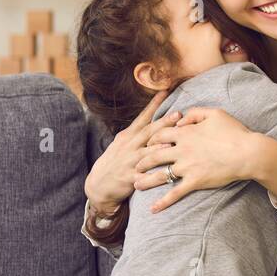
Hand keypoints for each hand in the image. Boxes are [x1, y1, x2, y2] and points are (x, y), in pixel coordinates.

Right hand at [84, 90, 183, 211]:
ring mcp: (128, 162)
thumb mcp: (122, 143)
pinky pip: (143, 176)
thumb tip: (155, 120)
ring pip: (146, 153)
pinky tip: (163, 174)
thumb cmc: (115, 162)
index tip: (165, 91)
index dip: (154, 104)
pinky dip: (153, 175)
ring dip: (160, 148)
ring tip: (174, 143)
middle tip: (178, 114)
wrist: (98, 185)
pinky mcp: (129, 178)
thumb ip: (138, 133)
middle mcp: (128, 146)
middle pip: (148, 132)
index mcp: (128, 136)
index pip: (143, 117)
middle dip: (163, 123)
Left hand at [135, 107, 257, 211]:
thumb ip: (194, 113)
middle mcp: (181, 150)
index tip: (146, 144)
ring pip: (160, 175)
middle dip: (141, 161)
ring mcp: (187, 167)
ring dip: (146, 180)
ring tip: (136, 185)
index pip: (159, 134)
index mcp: (185, 133)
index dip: (150, 138)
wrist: (247, 153)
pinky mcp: (195, 181)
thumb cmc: (234, 132)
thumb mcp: (214, 114)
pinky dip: (163, 202)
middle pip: (153, 155)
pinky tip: (154, 209)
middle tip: (134, 166)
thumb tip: (180, 119)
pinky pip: (175, 193)